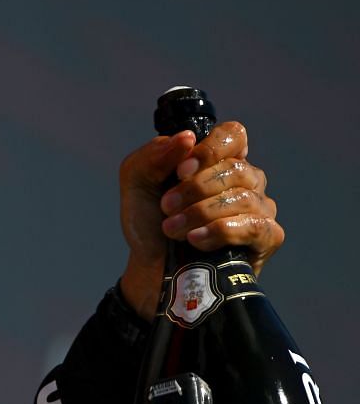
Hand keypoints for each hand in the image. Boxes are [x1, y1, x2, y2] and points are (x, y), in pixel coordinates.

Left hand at [117, 121, 284, 318]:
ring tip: (172, 229)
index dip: (210, 149)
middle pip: (235, 168)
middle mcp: (246, 180)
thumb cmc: (149, 223)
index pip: (233, 135)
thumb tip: (187, 137)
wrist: (150, 268)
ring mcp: (260, 208)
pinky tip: (196, 240)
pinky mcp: (267, 237)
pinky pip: (255, 226)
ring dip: (200, 213)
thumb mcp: (137, 184)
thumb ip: (152, 156)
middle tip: (166, 207)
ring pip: (243, 197)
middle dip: (194, 189)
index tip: (181, 170)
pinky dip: (220, 231)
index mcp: (219, 160)